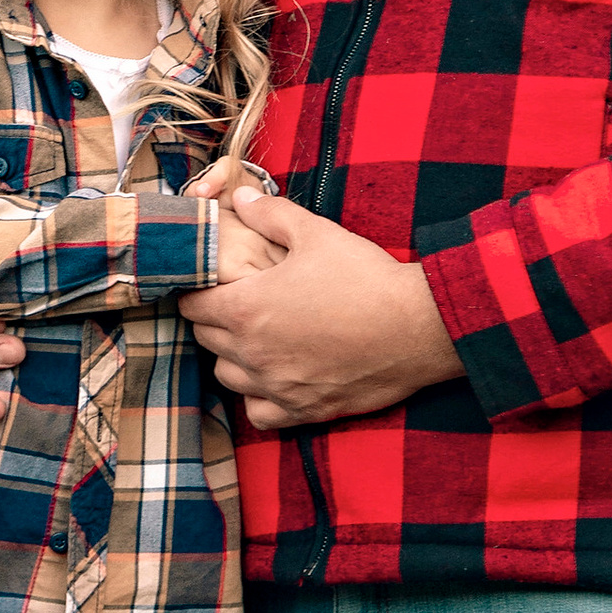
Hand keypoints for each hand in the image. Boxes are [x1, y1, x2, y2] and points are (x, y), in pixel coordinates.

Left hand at [181, 200, 460, 430]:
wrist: (419, 327)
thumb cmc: (366, 277)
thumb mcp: (317, 233)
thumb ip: (271, 214)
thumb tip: (241, 199)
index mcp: (246, 309)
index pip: (193, 306)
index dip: (197, 290)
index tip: (211, 283)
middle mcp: (253, 354)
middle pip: (207, 340)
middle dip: (215, 320)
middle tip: (237, 303)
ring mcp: (278, 386)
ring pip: (228, 377)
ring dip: (233, 358)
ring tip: (256, 339)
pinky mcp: (305, 410)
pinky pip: (259, 413)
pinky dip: (259, 398)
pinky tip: (276, 378)